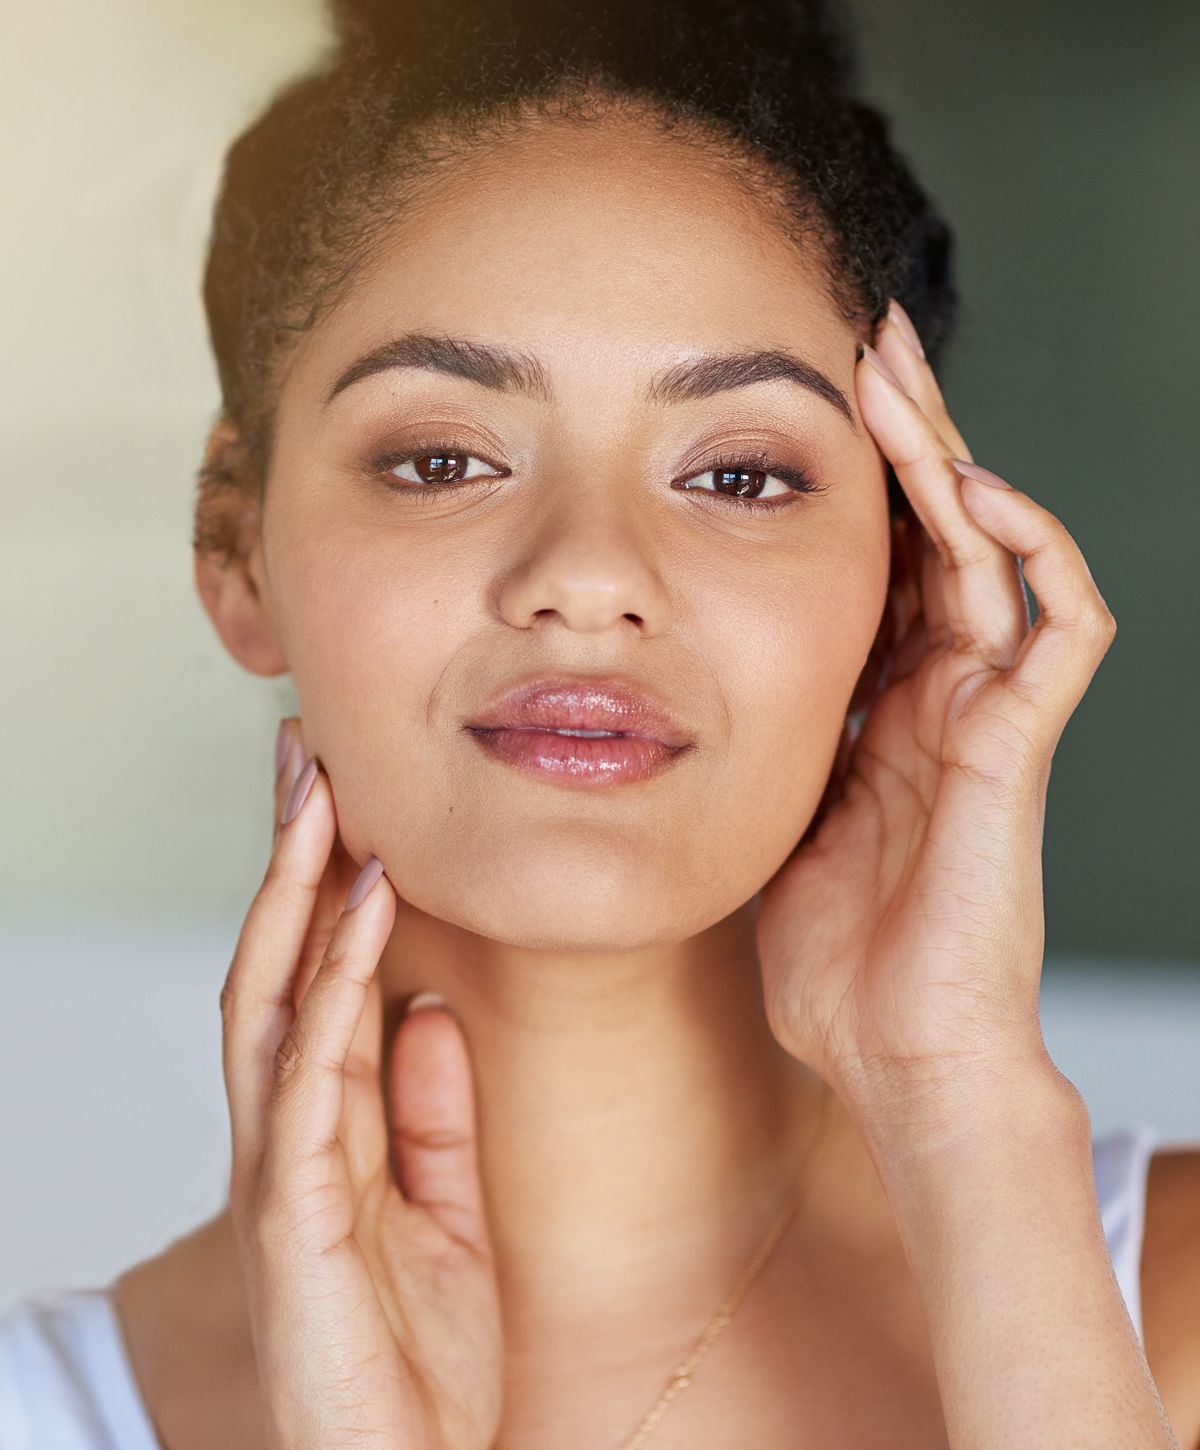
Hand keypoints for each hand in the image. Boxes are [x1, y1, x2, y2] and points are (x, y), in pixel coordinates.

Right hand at [220, 720, 503, 1449]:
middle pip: (275, 963)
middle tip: (307, 752)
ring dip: (297, 893)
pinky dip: (334, 983)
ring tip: (325, 797)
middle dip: (289, 857)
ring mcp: (283, 1168)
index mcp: (327, 1128)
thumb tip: (433, 1009)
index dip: (324, 885)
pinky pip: (313, 1074)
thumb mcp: (447, 1211)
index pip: (314, 980)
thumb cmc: (419, 1358)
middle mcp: (289, 1132)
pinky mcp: (296, 1211)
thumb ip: (432, 1111)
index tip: (345, 794)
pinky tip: (361, 911)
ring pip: (272, 997)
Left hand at [755, 302, 1116, 1116]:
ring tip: (896, 373)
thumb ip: (767, 743)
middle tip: (862, 337)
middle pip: (937, 531)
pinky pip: (1055, 626)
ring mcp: (989, 715)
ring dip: (948, 458)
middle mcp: (943, 693)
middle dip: (903, 433)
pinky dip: (1027, 551)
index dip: (853, 479)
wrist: (895, 1054)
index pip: (880, 559)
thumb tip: (691, 689)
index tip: (801, 399)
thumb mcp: (777, 818)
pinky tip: (973, 491)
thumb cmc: (835, 959)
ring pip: (992, 552)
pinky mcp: (1018, 747)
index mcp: (883, 704)